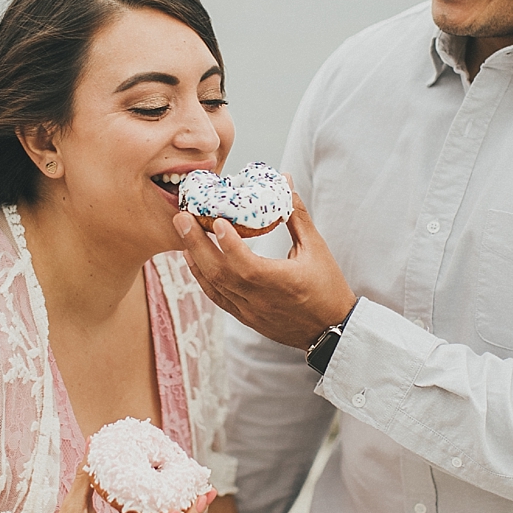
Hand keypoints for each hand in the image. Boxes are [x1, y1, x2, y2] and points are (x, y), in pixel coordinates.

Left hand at [173, 186, 356, 348]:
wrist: (330, 330)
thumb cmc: (327, 288)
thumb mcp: (316, 249)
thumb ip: (296, 215)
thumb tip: (284, 182)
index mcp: (281, 283)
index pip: (248, 265)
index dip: (230, 245)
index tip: (216, 222)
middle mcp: (260, 300)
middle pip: (220, 273)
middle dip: (197, 243)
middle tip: (182, 217)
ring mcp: (249, 311)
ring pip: (214, 285)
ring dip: (195, 257)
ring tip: (183, 231)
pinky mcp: (244, 317)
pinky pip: (216, 296)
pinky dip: (201, 277)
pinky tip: (192, 258)